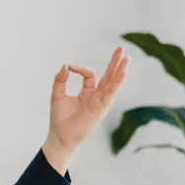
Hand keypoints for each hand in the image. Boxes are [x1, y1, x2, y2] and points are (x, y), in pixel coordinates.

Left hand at [42, 47, 129, 173]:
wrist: (60, 135)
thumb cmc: (59, 118)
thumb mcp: (57, 94)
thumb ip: (60, 80)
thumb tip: (66, 65)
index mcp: (87, 92)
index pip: (89, 74)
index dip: (79, 68)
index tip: (69, 68)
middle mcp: (96, 96)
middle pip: (108, 76)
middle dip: (114, 63)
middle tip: (121, 48)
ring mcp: (100, 102)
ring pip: (112, 83)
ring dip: (120, 70)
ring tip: (127, 58)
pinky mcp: (101, 107)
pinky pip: (111, 92)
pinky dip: (117, 82)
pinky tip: (123, 72)